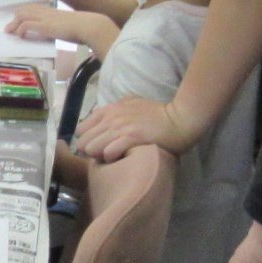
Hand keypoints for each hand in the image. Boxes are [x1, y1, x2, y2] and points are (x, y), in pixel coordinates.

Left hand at [6, 5, 88, 45]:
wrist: (89, 25)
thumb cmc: (85, 27)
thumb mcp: (70, 25)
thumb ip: (63, 27)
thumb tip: (63, 33)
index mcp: (53, 11)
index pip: (34, 7)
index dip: (25, 12)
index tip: (19, 20)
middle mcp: (47, 12)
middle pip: (24, 9)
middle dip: (15, 18)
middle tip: (11, 28)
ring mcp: (45, 18)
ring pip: (22, 15)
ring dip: (14, 24)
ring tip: (10, 32)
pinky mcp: (44, 25)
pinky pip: (25, 25)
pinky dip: (20, 30)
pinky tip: (21, 36)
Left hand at [76, 97, 199, 159]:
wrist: (181, 119)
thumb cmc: (158, 114)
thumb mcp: (132, 104)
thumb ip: (114, 110)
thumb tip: (98, 117)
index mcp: (109, 109)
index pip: (81, 130)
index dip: (87, 141)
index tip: (96, 147)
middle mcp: (111, 117)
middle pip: (83, 142)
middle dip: (90, 152)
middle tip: (103, 157)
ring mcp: (120, 127)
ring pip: (92, 148)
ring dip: (99, 157)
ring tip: (112, 159)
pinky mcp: (132, 138)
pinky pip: (108, 153)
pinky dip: (111, 159)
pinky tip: (120, 159)